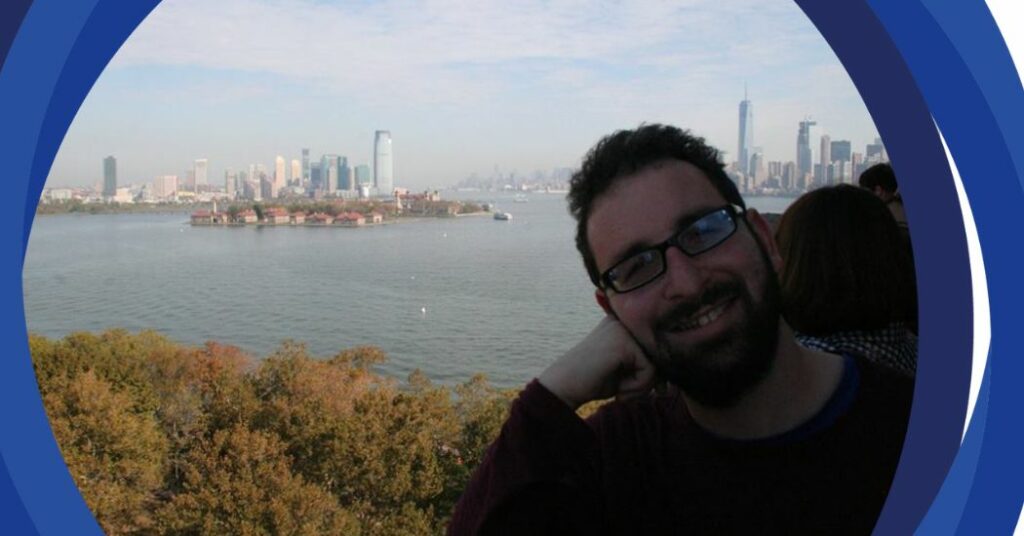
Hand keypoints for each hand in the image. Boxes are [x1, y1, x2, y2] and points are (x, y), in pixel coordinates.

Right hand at [538, 316, 657, 410]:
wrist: (563, 386)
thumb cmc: (593, 381)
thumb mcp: (625, 369)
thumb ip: (646, 365)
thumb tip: (671, 377)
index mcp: (624, 323)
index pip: (655, 346)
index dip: (656, 372)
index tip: (652, 389)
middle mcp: (624, 321)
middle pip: (659, 353)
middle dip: (651, 380)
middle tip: (630, 394)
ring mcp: (623, 329)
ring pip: (656, 364)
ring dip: (642, 386)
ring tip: (621, 391)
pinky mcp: (623, 342)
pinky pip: (649, 370)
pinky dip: (636, 387)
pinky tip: (618, 389)